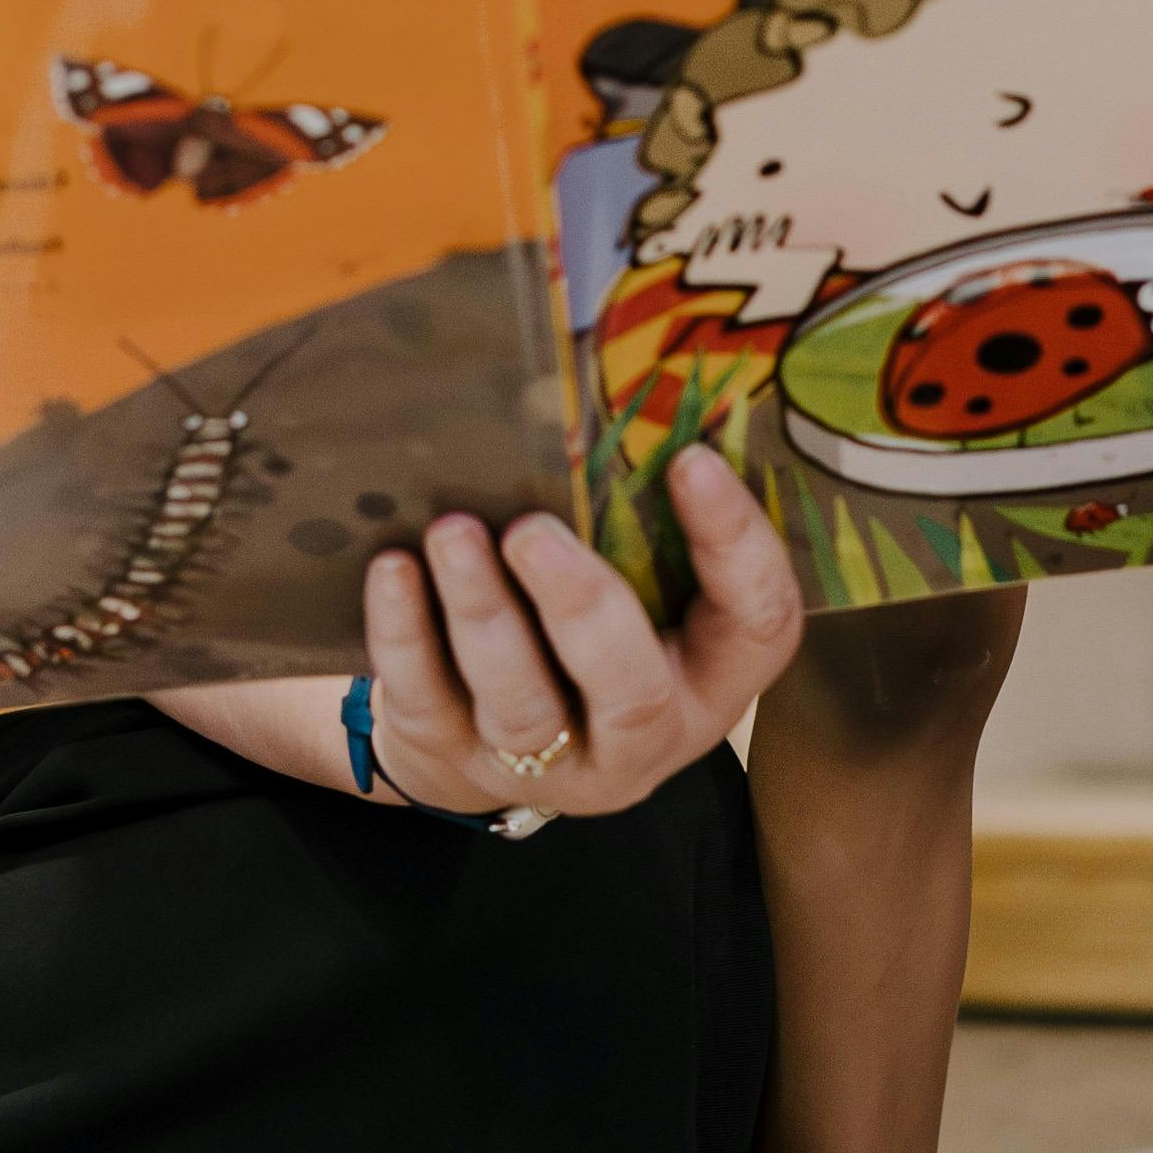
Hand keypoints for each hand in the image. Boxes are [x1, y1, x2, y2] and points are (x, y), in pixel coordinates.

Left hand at [353, 447, 799, 824]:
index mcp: (710, 678)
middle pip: (632, 690)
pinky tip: (394, 570)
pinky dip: (405, 635)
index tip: (690, 460)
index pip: (758, 624)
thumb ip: (641, 529)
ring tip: (453, 532)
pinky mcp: (453, 758)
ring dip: (485, 613)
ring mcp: (545, 762)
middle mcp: (642, 736)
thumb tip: (615, 390)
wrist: (478, 741)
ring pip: (521, 703)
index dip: (734, 546)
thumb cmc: (579, 638)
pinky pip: (428, 702)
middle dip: (581, 605)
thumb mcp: (639, 596)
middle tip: (531, 530)